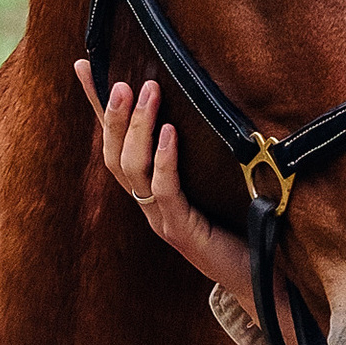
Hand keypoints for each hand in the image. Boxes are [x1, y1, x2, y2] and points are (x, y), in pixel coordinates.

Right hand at [76, 59, 257, 302]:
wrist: (262, 279)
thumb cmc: (243, 228)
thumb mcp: (218, 180)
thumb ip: (204, 148)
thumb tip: (208, 99)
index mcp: (151, 191)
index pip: (115, 142)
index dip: (98, 107)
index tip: (82, 65)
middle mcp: (149, 205)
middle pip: (114, 156)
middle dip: (114, 116)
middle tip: (121, 82)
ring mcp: (161, 220)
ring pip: (132, 170)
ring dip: (137, 128)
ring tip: (147, 93)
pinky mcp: (182, 232)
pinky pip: (165, 191)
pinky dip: (164, 160)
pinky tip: (169, 132)